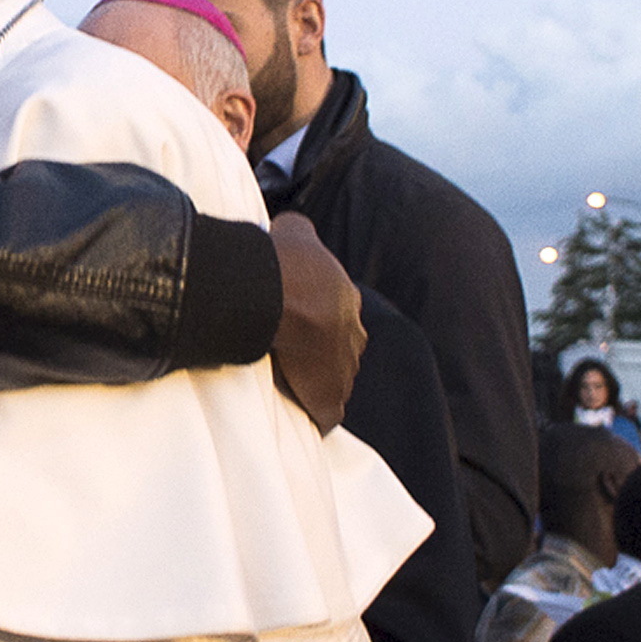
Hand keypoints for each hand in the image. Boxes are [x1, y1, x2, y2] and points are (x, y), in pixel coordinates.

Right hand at [267, 213, 364, 432]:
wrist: (286, 296)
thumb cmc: (288, 261)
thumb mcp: (295, 230)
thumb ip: (299, 231)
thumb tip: (291, 228)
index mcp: (346, 300)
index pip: (337, 314)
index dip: (317, 318)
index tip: (298, 320)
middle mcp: (354, 335)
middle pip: (343, 348)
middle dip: (324, 351)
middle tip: (295, 351)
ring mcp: (344, 369)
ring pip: (337, 379)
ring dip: (319, 382)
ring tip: (293, 380)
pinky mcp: (330, 398)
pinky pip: (328, 412)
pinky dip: (319, 413)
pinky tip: (306, 412)